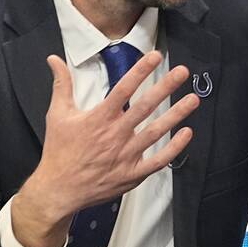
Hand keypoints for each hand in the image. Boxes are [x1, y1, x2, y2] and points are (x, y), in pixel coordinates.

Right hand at [12, 52, 199, 246]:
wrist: (58, 189)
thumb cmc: (59, 151)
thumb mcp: (57, 114)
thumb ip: (61, 85)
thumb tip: (54, 59)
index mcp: (99, 118)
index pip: (123, 89)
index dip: (140, 71)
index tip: (156, 57)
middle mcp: (115, 134)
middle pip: (145, 106)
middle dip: (165, 87)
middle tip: (183, 72)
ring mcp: (126, 155)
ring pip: (156, 132)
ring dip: (176, 114)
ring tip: (193, 99)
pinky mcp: (132, 173)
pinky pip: (158, 160)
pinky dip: (174, 148)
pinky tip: (186, 133)